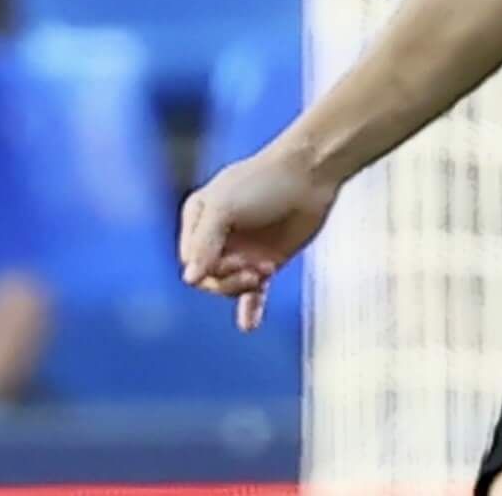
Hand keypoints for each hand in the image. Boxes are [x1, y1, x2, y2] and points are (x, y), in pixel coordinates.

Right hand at [178, 146, 339, 331]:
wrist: (311, 174)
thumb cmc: (264, 182)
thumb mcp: (225, 207)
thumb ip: (204, 243)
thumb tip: (190, 279)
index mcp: (198, 217)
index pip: (190, 261)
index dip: (209, 267)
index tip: (233, 256)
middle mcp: (217, 236)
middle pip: (208, 279)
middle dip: (229, 279)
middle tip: (254, 270)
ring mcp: (243, 250)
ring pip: (229, 287)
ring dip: (244, 287)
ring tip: (265, 272)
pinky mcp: (267, 262)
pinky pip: (253, 294)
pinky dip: (249, 310)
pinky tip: (249, 326)